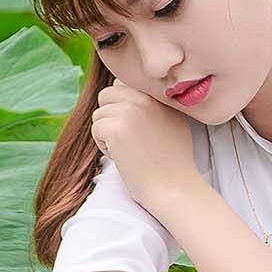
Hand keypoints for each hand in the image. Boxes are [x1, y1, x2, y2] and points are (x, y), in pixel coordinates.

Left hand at [90, 81, 200, 210]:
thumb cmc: (173, 162)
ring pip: (99, 113)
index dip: (121, 106)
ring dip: (107, 133)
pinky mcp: (116, 129)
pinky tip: (123, 156)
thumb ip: (153, 104)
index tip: (133, 126)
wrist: (174, 187)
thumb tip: (127, 97)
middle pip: (107, 95)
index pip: (123, 84)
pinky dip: (104, 145)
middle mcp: (145, 97)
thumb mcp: (173, 121)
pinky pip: (96, 129)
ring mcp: (130, 111)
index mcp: (158, 94)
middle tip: (128, 138)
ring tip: (128, 149)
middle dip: (110, 116)